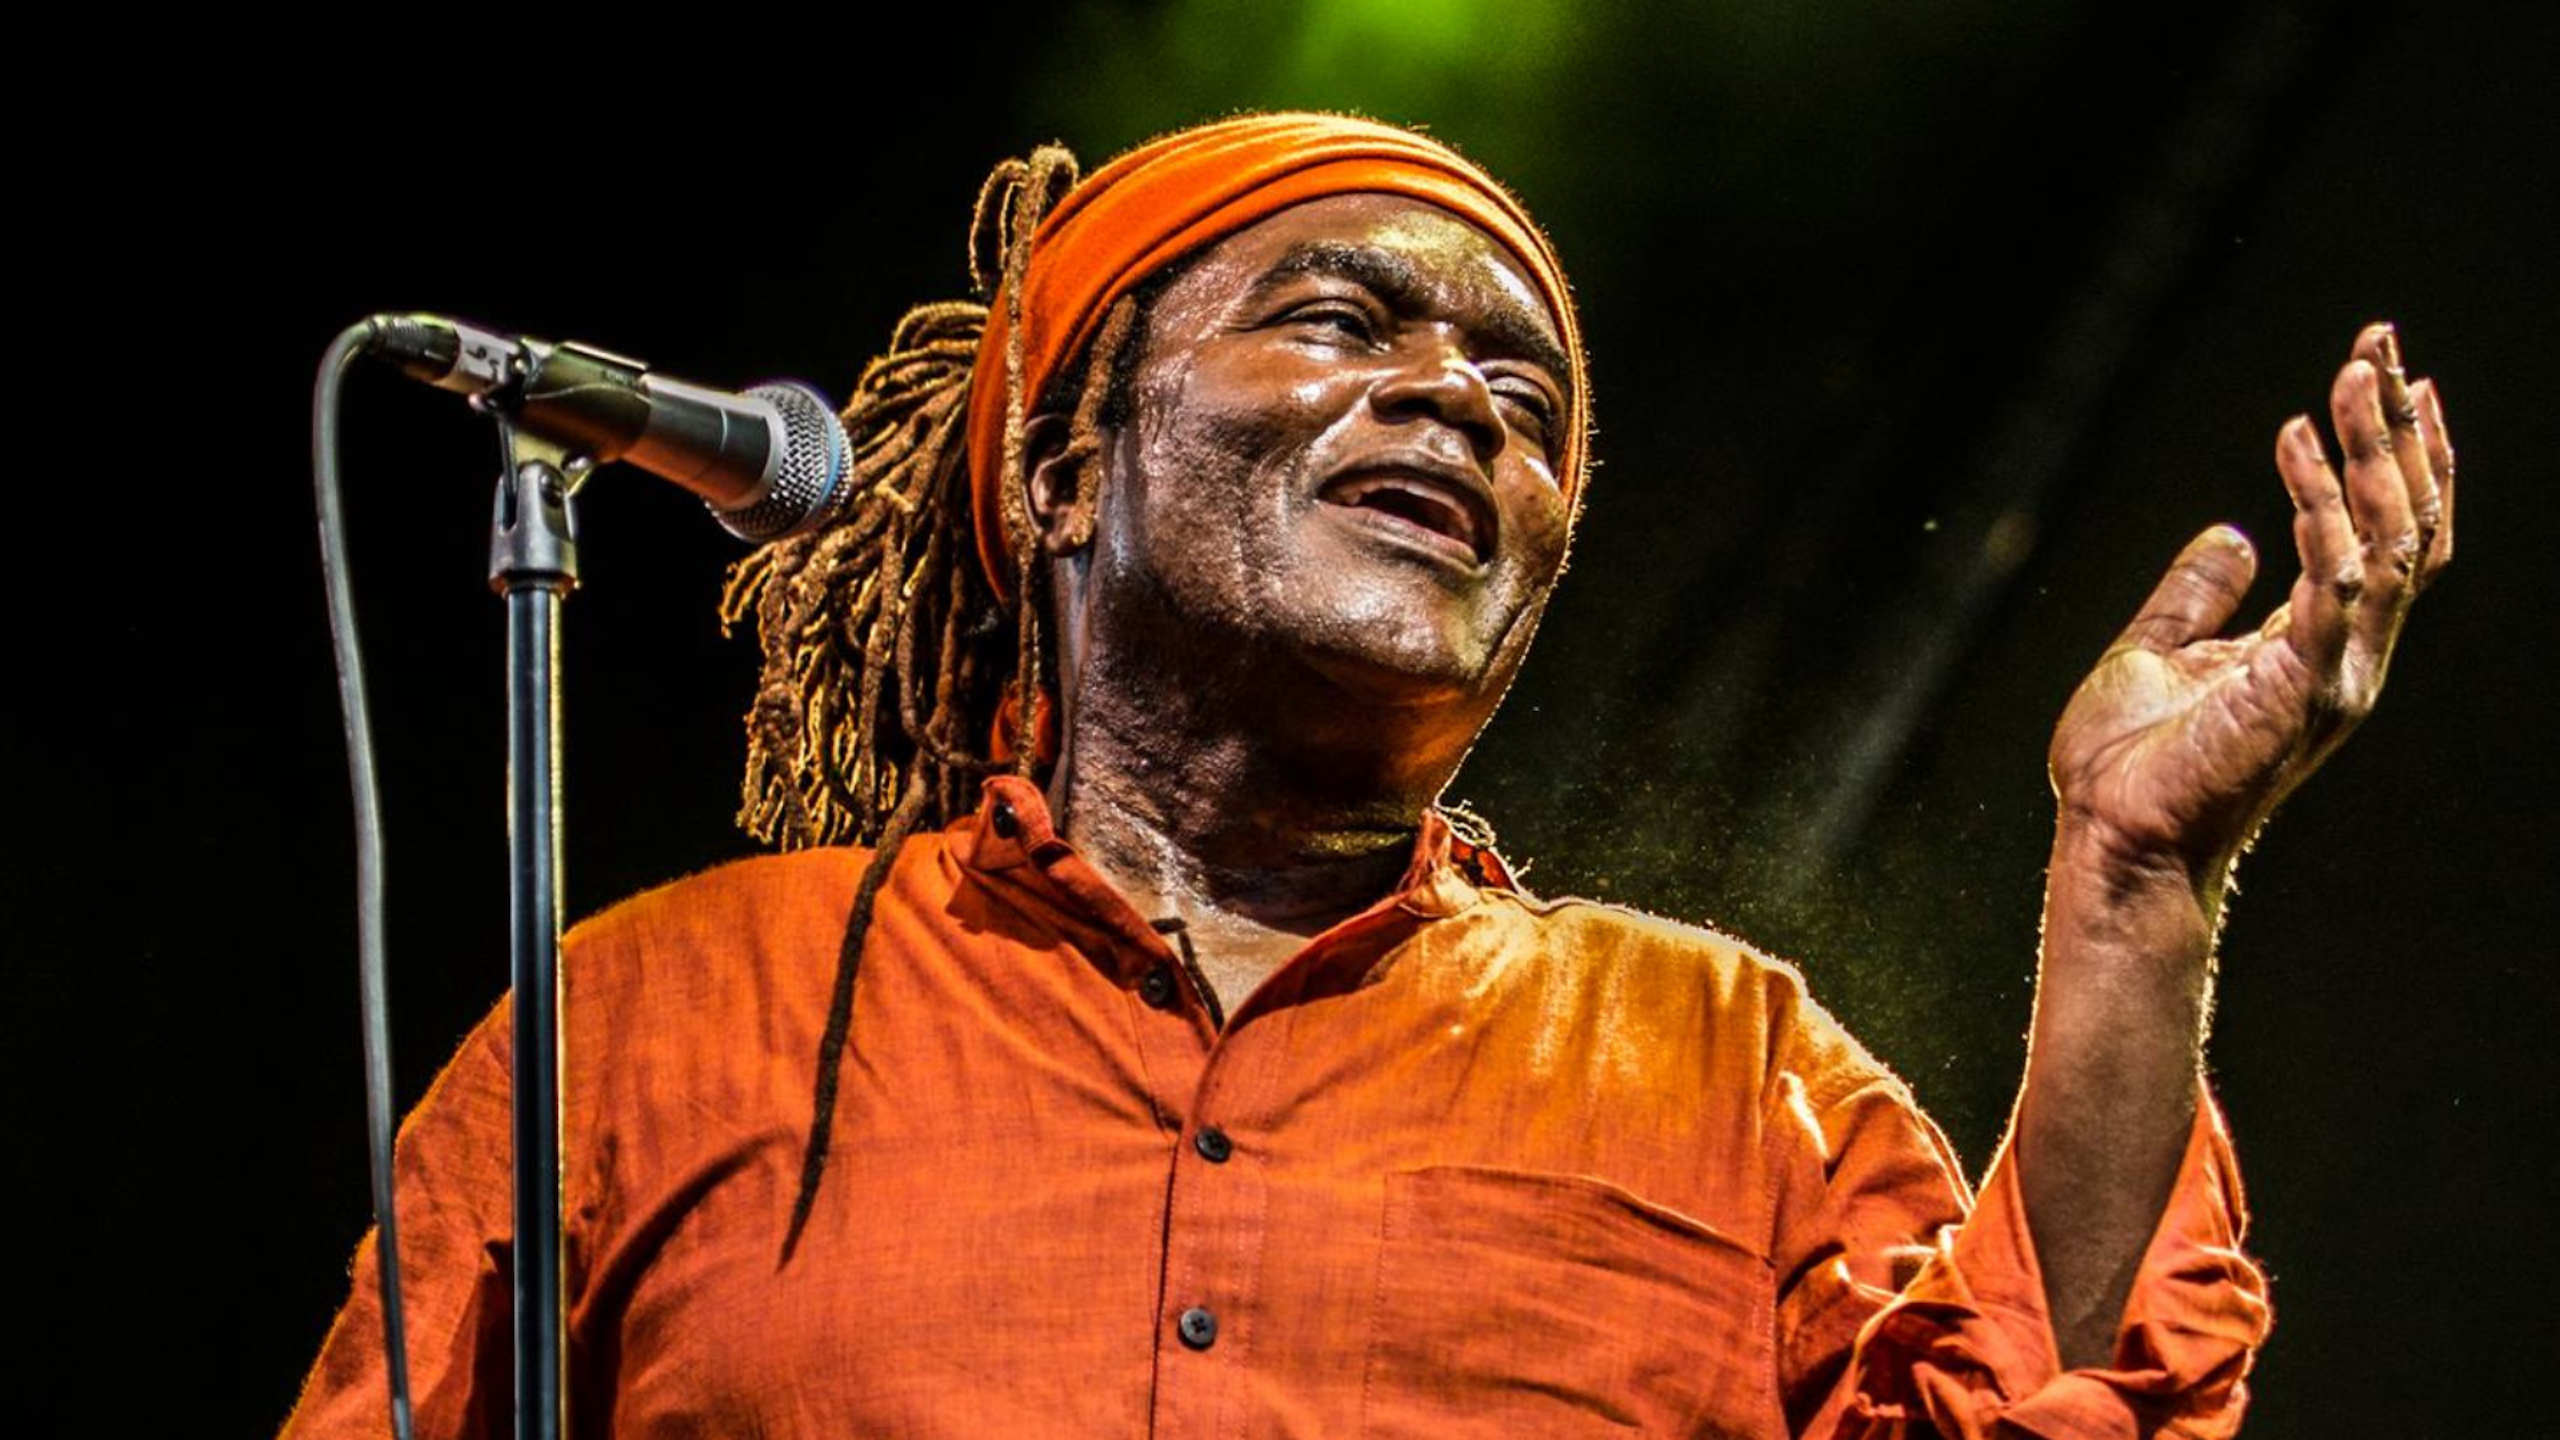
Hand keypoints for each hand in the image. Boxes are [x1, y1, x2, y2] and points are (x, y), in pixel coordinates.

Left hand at [2047, 321, 2454, 892]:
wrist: (2109, 838)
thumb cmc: (2128, 766)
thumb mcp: (2157, 652)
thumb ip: (2197, 595)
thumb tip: (2230, 536)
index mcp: (2319, 645)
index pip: (2393, 536)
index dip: (2404, 457)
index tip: (2394, 378)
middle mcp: (2347, 655)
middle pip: (2410, 522)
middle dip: (2398, 429)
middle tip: (2379, 344)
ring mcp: (2335, 673)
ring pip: (2391, 540)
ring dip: (2371, 451)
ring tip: (2347, 376)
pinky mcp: (2304, 687)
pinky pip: (2337, 582)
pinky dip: (2321, 509)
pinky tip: (2296, 449)